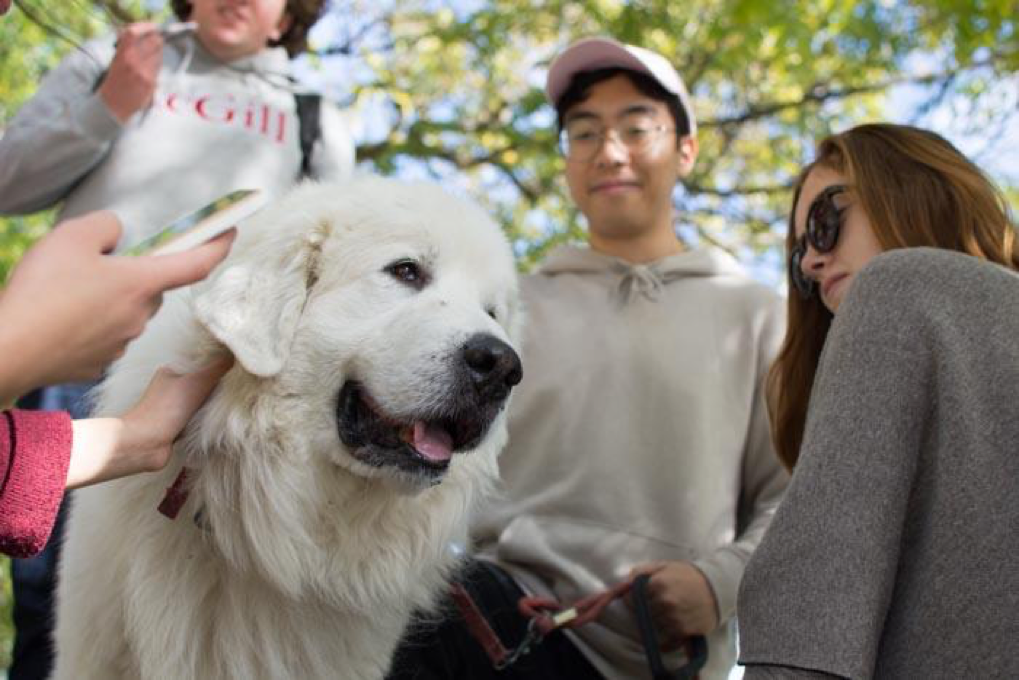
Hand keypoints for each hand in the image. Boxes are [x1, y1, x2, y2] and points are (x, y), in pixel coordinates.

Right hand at [0, 211, 234, 402]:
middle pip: (150, 287)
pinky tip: (57, 319)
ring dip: (107, 299)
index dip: (218, 245)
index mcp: (142, 283)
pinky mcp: (98, 363)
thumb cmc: (42, 290)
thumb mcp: (72, 236)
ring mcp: (120, 344)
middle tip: (95, 262)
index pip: (196, 263)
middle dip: (132, 273)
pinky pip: (102, 335)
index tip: (231, 231)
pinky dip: (88, 324)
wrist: (8, 349)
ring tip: (64, 292)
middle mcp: (140, 316)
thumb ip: (105, 227)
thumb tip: (117, 237)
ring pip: (125, 312)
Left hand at [66, 357, 232, 488]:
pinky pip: (199, 420)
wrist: (145, 443)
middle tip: (239, 387)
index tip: (238, 367)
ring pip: (202, 403)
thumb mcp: (197, 381)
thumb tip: (237, 352)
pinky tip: (220, 421)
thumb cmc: (166, 408)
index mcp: (172, 372)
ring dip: (214, 406)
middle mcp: (171, 388)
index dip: (219, 365)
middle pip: (203, 384)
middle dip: (218, 387)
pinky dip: (207, 421)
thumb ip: (218, 368)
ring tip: (232, 404)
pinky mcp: (176, 427)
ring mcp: (173, 408)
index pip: (201, 364)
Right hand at [97, 22, 163, 121]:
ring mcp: (144, 73)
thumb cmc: (112, 83)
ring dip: (157, 51)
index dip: (144, 26)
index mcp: (121, 55)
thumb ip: (126, 48)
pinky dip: (156, 64)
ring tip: (150, 54)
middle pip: (153, 41)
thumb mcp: (114, 61)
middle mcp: (133, 62)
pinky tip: (150, 66)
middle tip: (155, 38)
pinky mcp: (151, 82)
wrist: (113, 105)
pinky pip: (158, 68)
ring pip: (158, 54)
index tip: (151, 26)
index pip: (133, 32)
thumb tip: (136, 35)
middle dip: (156, 38)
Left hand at [628, 561, 719, 650]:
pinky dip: (667, 634)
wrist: (718, 587)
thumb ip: (642, 571)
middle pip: (642, 613)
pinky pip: (666, 638)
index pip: (632, 599)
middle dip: (645, 611)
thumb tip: (625, 582)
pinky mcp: (683, 630)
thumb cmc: (689, 575)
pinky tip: (675, 624)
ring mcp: (673, 617)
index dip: (633, 600)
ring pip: (653, 625)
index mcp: (657, 583)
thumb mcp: (665, 566)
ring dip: (657, 622)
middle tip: (657, 606)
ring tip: (669, 613)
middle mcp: (664, 601)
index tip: (638, 600)